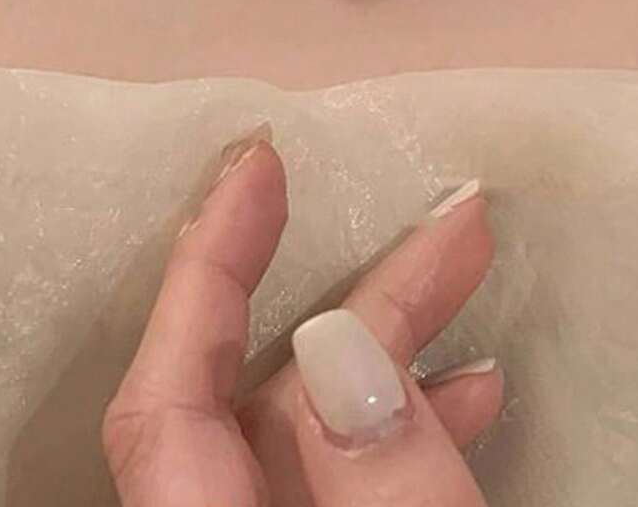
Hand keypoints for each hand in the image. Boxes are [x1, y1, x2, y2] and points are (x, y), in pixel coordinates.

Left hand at [103, 128, 501, 505]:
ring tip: (468, 268)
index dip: (206, 267)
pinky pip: (347, 477)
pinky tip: (469, 389)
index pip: (168, 391)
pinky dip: (405, 427)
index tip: (258, 163)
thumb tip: (340, 344)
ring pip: (315, 425)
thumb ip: (382, 487)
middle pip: (264, 389)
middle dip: (361, 291)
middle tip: (448, 215)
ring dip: (395, 343)